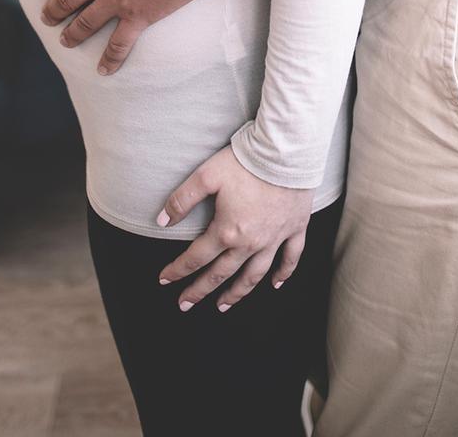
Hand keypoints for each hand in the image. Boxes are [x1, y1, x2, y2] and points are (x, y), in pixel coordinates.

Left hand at [156, 145, 313, 311]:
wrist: (287, 151)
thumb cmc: (246, 161)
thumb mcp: (207, 175)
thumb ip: (182, 199)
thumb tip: (162, 221)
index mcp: (227, 231)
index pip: (196, 258)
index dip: (177, 270)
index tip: (164, 280)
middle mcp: (250, 242)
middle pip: (221, 273)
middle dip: (200, 290)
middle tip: (185, 304)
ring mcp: (274, 238)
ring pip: (254, 275)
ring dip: (237, 293)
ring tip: (223, 306)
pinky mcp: (295, 228)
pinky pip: (290, 258)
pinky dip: (284, 273)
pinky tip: (276, 284)